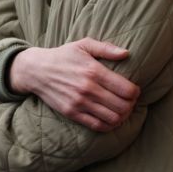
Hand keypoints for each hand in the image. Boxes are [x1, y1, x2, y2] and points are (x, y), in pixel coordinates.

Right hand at [10, 38, 140, 131]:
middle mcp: (88, 89)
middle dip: (131, 105)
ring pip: (113, 118)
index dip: (136, 92)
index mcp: (94, 71)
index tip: (134, 90)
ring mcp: (80, 103)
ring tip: (121, 110)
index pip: (127, 89)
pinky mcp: (72, 113)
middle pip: (123, 106)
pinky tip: (111, 118)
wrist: (36, 70)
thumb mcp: (83, 45)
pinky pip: (98, 126)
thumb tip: (126, 53)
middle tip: (130, 101)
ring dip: (122, 116)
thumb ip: (106, 48)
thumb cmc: (63, 56)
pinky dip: (109, 125)